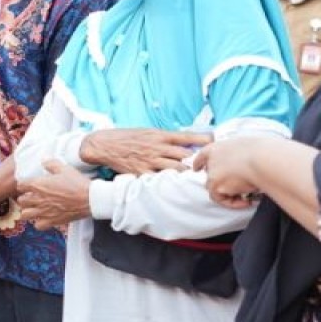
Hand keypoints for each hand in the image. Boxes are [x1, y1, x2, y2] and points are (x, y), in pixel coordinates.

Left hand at [17, 160, 91, 226]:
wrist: (89, 199)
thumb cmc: (77, 183)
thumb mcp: (64, 168)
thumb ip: (51, 164)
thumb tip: (44, 160)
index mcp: (39, 185)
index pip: (20, 185)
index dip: (24, 184)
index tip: (29, 184)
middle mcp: (38, 199)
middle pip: (21, 201)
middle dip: (24, 198)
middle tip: (32, 196)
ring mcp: (44, 212)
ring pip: (25, 215)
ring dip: (28, 211)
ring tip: (35, 208)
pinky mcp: (52, 221)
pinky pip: (38, 225)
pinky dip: (39, 222)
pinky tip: (44, 217)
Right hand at [80, 128, 210, 174]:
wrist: (106, 144)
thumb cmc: (127, 137)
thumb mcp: (148, 132)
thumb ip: (165, 138)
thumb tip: (183, 143)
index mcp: (160, 135)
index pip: (186, 137)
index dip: (202, 139)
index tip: (214, 142)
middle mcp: (158, 148)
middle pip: (184, 155)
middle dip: (198, 161)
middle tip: (211, 168)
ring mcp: (150, 161)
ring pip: (175, 169)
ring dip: (187, 174)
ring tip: (198, 180)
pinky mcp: (142, 172)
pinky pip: (159, 180)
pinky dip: (169, 184)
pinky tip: (178, 189)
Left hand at [192, 138, 263, 208]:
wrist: (262, 159)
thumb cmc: (262, 152)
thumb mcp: (247, 148)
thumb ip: (239, 156)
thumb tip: (245, 165)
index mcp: (218, 147)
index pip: (203, 155)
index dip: (199, 162)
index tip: (196, 168)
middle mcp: (211, 159)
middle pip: (210, 175)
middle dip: (220, 183)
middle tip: (236, 190)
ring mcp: (211, 172)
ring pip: (215, 188)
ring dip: (229, 194)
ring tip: (246, 198)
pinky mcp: (215, 184)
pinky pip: (221, 199)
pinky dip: (233, 203)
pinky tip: (246, 202)